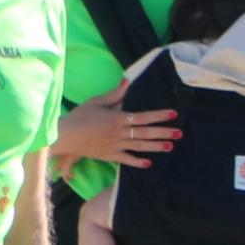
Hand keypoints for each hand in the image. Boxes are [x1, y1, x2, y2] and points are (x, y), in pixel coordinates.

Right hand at [54, 101, 177, 168]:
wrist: (65, 135)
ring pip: (140, 146)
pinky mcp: (109, 155)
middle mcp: (119, 133)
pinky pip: (126, 160)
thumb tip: (127, 81)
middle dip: (164, 132)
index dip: (159, 115)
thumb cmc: (80, 116)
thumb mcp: (97, 101)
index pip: (143, 116)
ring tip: (170, 146)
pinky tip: (149, 163)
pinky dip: (137, 162)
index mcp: (117, 118)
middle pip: (145, 132)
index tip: (173, 114)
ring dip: (156, 146)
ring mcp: (115, 146)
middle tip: (179, 133)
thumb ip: (115, 94)